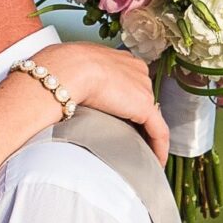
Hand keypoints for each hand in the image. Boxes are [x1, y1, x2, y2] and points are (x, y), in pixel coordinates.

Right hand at [39, 43, 169, 163]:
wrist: (69, 69)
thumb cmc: (63, 68)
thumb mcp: (75, 69)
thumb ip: (85, 78)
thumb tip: (75, 89)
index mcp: (121, 59)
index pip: (131, 84)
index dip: (128, 102)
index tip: (122, 118)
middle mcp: (137, 70)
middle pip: (143, 99)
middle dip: (139, 120)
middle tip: (132, 140)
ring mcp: (143, 88)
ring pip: (152, 117)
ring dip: (148, 136)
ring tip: (142, 154)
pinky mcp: (145, 107)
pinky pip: (159, 132)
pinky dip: (159, 148)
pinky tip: (156, 163)